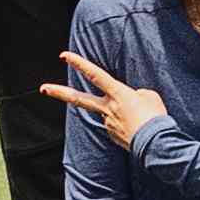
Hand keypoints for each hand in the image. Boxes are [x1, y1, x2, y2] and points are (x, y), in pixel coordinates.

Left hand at [43, 50, 166, 154]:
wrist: (156, 143)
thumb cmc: (155, 117)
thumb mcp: (149, 96)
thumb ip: (135, 95)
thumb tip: (128, 102)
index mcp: (117, 93)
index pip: (95, 74)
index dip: (79, 63)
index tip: (64, 56)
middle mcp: (107, 108)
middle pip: (79, 99)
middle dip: (59, 92)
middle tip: (43, 88)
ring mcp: (108, 124)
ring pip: (111, 114)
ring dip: (125, 115)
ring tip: (143, 120)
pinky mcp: (112, 136)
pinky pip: (119, 126)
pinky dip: (129, 126)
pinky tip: (140, 129)